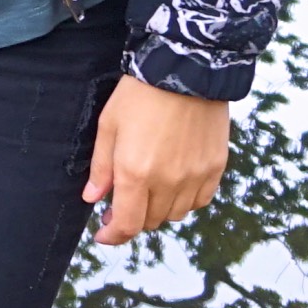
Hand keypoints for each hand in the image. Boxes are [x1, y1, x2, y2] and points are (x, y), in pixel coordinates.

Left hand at [83, 74, 229, 245]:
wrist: (184, 72)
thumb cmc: (138, 96)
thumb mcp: (108, 127)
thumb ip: (101, 167)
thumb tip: (92, 198)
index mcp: (135, 173)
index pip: (126, 224)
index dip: (113, 235)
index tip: (103, 234)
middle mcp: (168, 182)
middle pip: (151, 221)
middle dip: (132, 218)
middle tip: (120, 204)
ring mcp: (195, 177)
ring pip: (175, 214)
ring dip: (158, 210)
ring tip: (146, 190)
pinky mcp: (215, 169)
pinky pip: (199, 201)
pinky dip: (184, 201)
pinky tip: (173, 184)